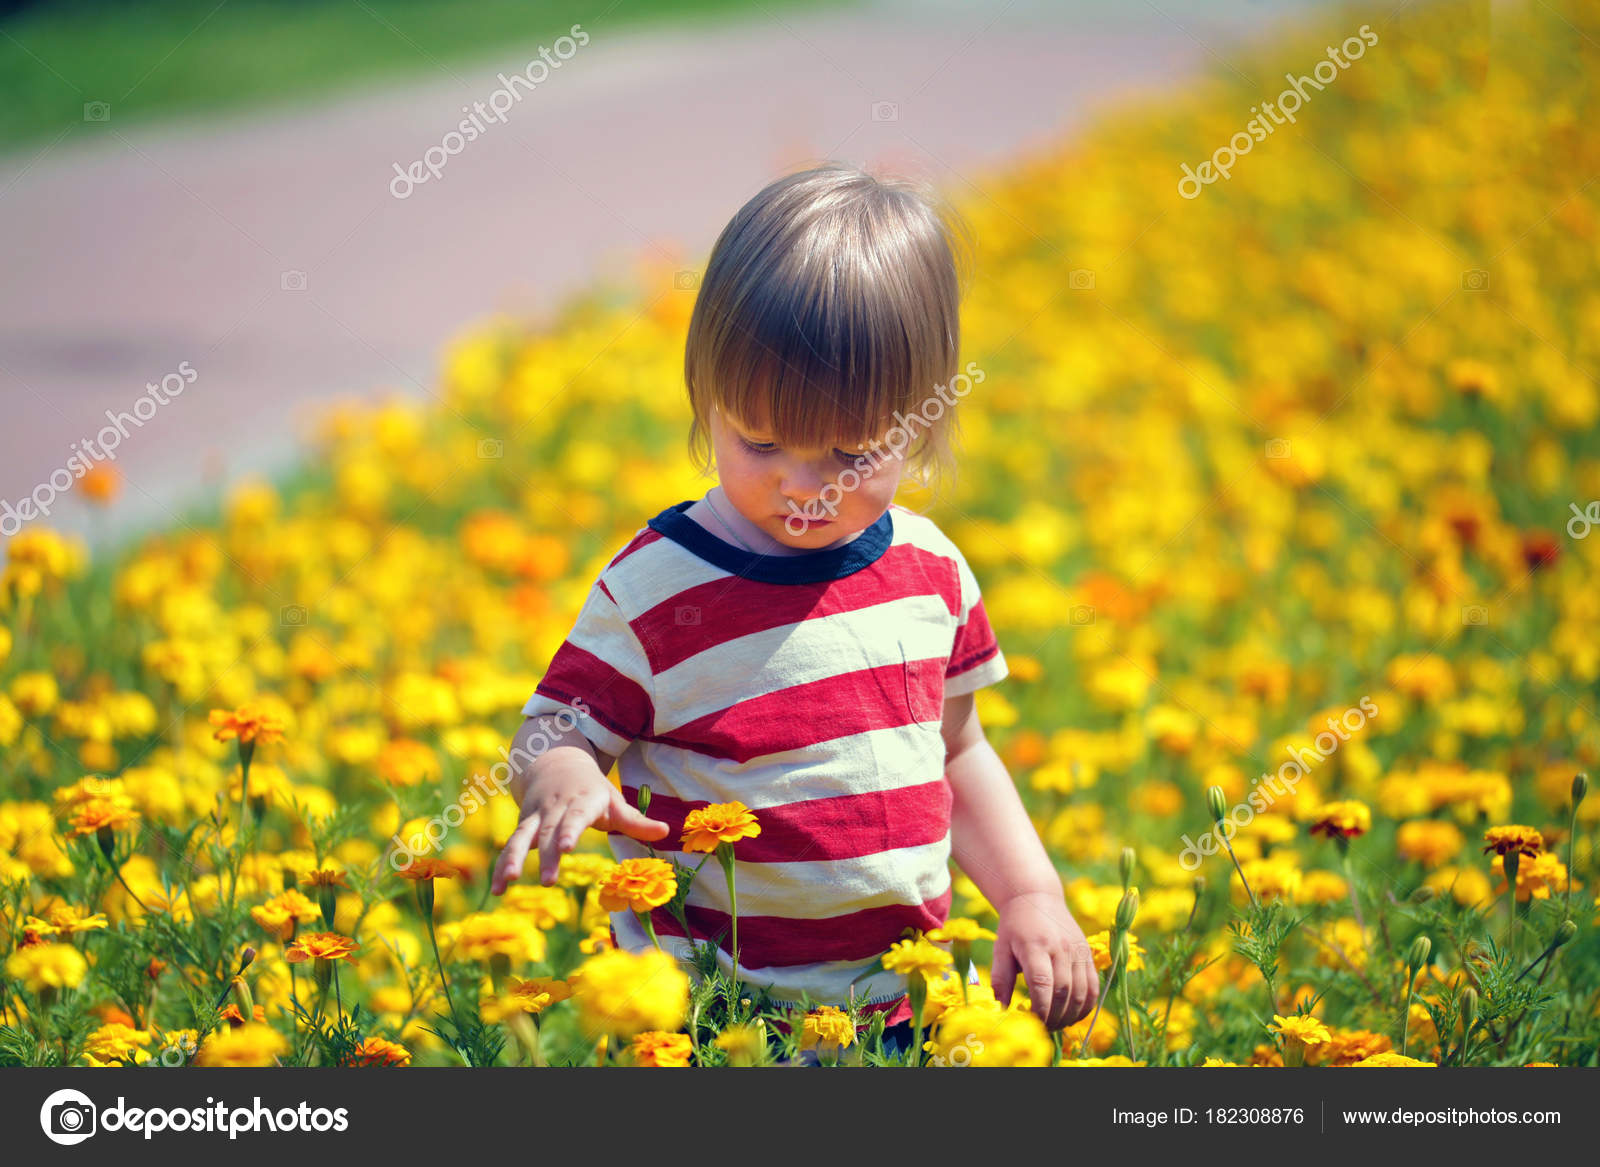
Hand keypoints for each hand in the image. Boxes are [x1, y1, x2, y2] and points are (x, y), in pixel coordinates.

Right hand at [490, 769, 668, 893]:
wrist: (554, 760)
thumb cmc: (591, 789)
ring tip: (507, 884)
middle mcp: (556, 807)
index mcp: (582, 800)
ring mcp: (536, 815)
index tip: (566, 846)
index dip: (570, 830)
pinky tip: (496, 890)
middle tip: (548, 881)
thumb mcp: (614, 801)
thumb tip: (666, 832)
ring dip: (513, 860)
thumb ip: (636, 821)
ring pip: (522, 837)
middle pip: (548, 832)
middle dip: (546, 856)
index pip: (576, 816)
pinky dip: (502, 866)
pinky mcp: (522, 824)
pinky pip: (510, 845)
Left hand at [990, 891, 1098, 1029]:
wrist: (1036, 898)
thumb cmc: (1014, 927)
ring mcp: (1077, 950)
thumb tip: (1002, 1009)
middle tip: (1042, 1029)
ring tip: (1055, 1025)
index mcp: (1035, 945)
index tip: (1031, 1022)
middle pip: (1063, 991)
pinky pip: (1093, 986)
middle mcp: (1060, 947)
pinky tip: (1072, 1015)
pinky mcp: (1087, 953)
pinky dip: (1086, 1006)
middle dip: (1053, 1016)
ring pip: (1081, 992)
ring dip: (1070, 1015)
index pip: (1042, 983)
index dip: (1040, 1008)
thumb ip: (1001, 978)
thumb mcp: (1000, 948)